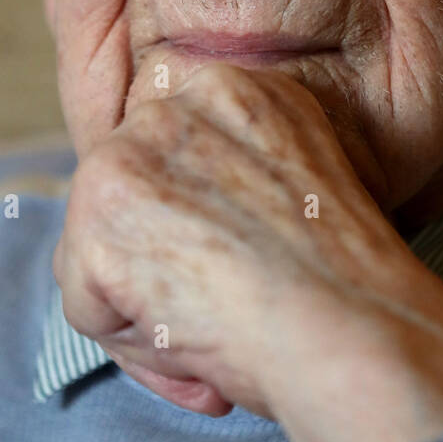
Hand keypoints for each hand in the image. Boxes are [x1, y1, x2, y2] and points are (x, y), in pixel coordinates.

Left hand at [54, 61, 422, 416]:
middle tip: (220, 314)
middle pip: (121, 204)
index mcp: (231, 92)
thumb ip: (231, 183)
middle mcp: (174, 105)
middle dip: (157, 269)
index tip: (236, 274)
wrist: (356, 326)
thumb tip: (174, 231)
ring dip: (144, 311)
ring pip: (95, 255)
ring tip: (216, 330)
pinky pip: (87, 307)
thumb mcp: (293, 191)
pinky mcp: (101, 219)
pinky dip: (136, 350)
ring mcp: (130, 156)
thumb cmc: (345, 285)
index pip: (166, 166)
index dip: (193, 235)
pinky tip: (196, 346)